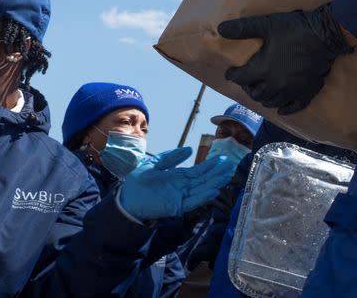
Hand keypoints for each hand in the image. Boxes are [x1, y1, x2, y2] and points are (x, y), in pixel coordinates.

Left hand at [119, 147, 236, 219]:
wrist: (126, 198)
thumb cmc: (138, 182)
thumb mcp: (155, 163)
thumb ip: (171, 157)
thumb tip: (189, 149)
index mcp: (178, 177)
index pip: (198, 171)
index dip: (210, 166)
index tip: (222, 160)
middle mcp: (182, 187)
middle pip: (203, 180)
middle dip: (217, 173)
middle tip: (231, 166)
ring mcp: (180, 197)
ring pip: (201, 189)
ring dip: (214, 183)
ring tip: (227, 176)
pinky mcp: (175, 206)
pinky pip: (192, 201)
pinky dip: (203, 196)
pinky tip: (214, 191)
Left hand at [218, 4, 352, 114]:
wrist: (326, 35)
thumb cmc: (295, 29)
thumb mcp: (267, 24)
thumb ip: (243, 28)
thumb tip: (220, 29)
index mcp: (263, 69)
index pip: (241, 78)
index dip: (233, 75)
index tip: (230, 72)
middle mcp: (276, 85)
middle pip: (256, 94)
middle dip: (248, 88)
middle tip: (247, 81)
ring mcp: (292, 91)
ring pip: (272, 102)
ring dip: (264, 98)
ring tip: (262, 91)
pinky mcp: (307, 92)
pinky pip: (294, 108)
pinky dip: (285, 109)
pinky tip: (281, 109)